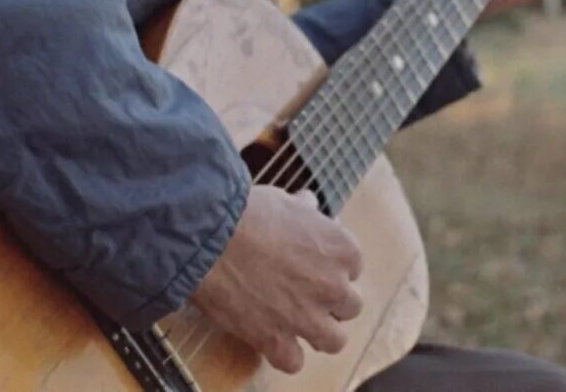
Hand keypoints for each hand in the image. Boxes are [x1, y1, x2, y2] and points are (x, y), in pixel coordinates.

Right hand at [190, 185, 362, 373]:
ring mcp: (307, 317)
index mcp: (343, 248)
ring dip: (320, 333)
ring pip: (334, 340)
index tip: (313, 264)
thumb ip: (305, 210)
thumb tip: (309, 205)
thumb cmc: (249, 212)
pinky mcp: (276, 340)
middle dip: (331, 301)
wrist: (211, 238)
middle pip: (350, 305)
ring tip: (300, 323)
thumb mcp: (287, 202)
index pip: (353, 267)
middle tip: (306, 293)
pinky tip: (273, 341)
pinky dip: (284, 354)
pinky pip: (294, 362)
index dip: (332, 267)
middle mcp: (333, 285)